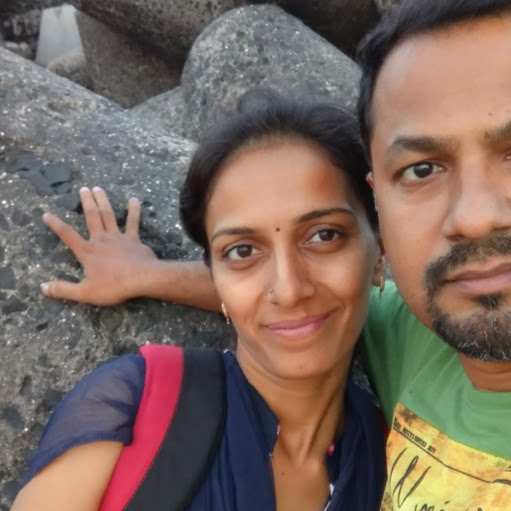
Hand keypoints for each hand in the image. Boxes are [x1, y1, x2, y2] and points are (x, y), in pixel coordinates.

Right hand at [41, 187, 157, 304]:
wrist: (142, 279)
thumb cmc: (114, 287)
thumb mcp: (85, 293)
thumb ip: (63, 290)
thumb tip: (43, 287)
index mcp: (88, 252)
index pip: (67, 235)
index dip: (56, 225)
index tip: (46, 214)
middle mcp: (101, 240)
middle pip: (92, 217)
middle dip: (86, 202)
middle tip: (83, 188)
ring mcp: (118, 237)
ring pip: (109, 215)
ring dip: (103, 200)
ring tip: (98, 188)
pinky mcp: (134, 240)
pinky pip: (133, 222)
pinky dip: (133, 211)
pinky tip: (134, 200)